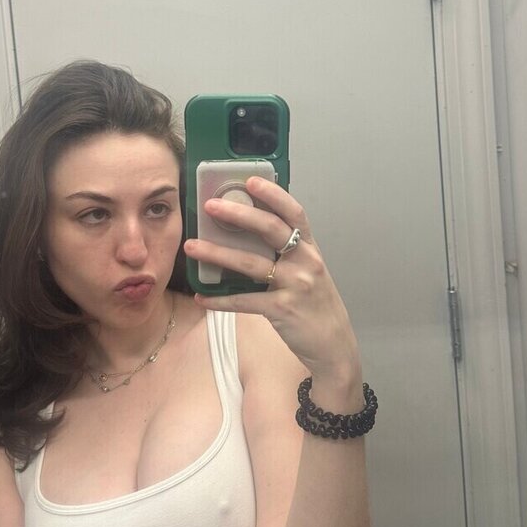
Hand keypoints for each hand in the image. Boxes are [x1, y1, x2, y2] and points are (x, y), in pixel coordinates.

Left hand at [183, 177, 360, 383]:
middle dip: (239, 214)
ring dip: (218, 254)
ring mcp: (295, 285)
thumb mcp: (309, 272)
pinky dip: (220, 299)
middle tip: (211, 205)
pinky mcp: (282, 310)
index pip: (294, 213)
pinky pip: (245, 301)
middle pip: (271, 229)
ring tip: (192, 247)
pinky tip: (201, 296)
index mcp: (310, 249)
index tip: (250, 180)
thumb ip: (288, 252)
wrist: (334, 345)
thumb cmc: (316, 305)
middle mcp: (305, 262)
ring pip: (251, 264)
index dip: (273, 194)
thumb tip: (251, 231)